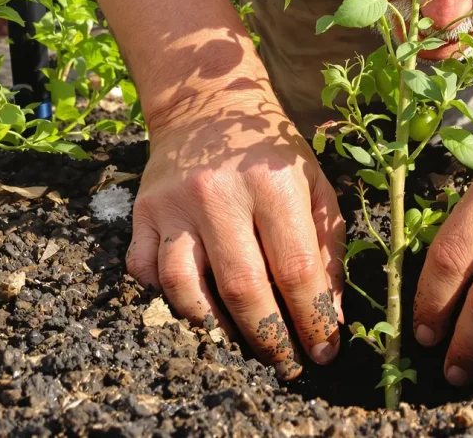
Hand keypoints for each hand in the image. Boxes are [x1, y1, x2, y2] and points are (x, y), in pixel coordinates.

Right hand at [126, 98, 345, 379]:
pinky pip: (146, 272)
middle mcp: (220, 195)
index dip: (313, 319)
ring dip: (216, 329)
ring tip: (239, 345)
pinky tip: (195, 305)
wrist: (207, 106)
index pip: (296, 269)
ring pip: (185, 287)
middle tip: (287, 366)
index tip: (325, 352)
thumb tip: (330, 317)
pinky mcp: (142, 213)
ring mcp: (175, 205)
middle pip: (242, 288)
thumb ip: (327, 249)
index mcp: (273, 185)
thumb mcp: (314, 187)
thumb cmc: (272, 154)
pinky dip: (168, 298)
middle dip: (269, 340)